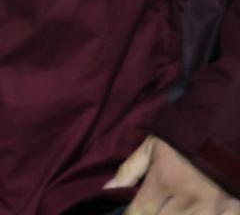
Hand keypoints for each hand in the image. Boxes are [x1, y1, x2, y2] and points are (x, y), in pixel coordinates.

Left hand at [104, 136, 239, 213]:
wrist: (223, 130)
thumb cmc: (184, 137)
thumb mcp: (153, 147)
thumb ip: (130, 169)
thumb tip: (109, 188)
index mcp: (165, 180)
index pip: (140, 212)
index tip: (133, 212)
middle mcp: (188, 198)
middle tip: (153, 206)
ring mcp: (213, 208)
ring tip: (171, 207)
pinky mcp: (233, 211)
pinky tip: (195, 211)